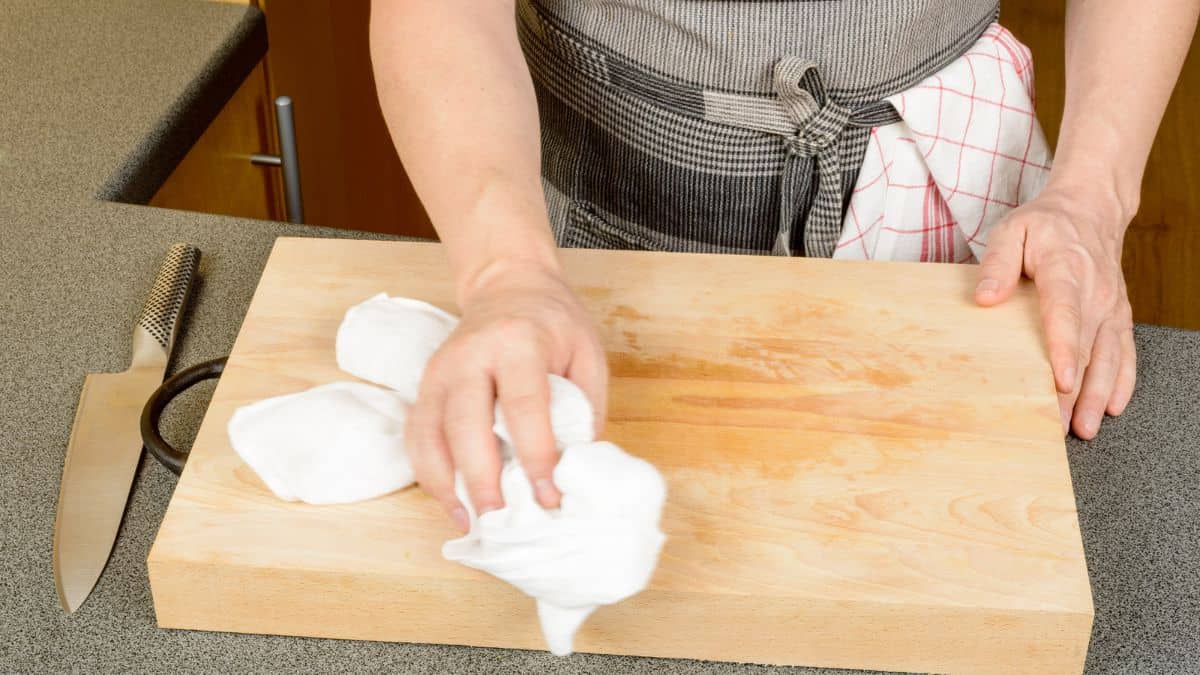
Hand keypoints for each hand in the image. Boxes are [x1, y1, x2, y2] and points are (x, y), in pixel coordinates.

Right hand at [406, 258, 607, 529]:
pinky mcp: (425, 387)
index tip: (548, 496)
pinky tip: (453, 504)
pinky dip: (430, 475)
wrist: (508, 286)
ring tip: (472, 522)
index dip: (536, 454)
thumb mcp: (587, 355)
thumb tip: (575, 472)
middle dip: (481, 476)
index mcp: (518, 342)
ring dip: (446, 484)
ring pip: (429, 433)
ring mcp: (439, 371)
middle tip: (500, 519)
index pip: (524, 404)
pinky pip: (417, 437)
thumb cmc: (554, 323)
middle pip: (464, 421)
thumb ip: (584, 409)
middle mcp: (469, 356)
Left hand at [974, 185, 1135, 439]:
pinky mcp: (1118, 315)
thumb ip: (997, 263)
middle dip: (1075, 391)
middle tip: (1059, 425)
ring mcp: (1111, 306)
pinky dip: (1122, 381)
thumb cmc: (1044, 225)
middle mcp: (1096, 293)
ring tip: (1084, 427)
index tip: (1060, 382)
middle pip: (1087, 348)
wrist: (1090, 210)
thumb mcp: (1011, 231)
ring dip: (1098, 394)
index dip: (1064, 350)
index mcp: (1067, 270)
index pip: (1065, 315)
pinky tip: (1112, 406)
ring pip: (1109, 357)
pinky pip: (1125, 352)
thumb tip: (985, 298)